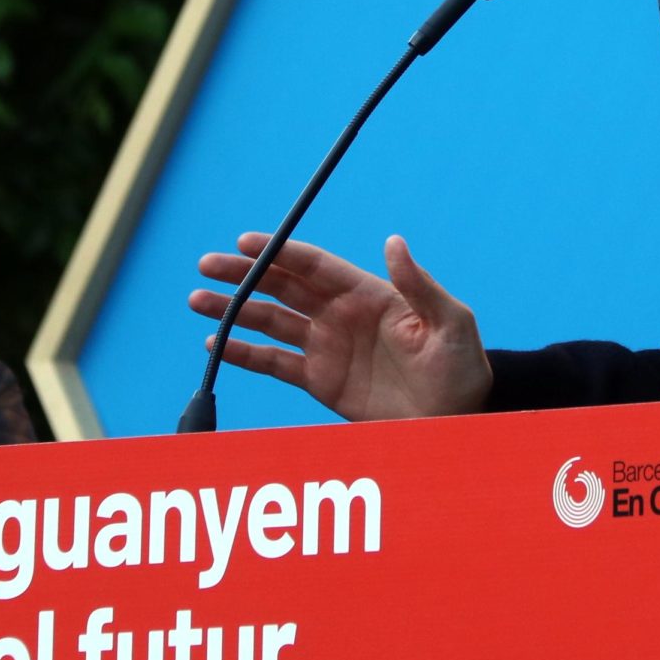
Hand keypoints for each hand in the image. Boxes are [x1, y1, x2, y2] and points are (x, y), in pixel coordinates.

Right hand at [189, 232, 491, 420]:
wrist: (458, 418)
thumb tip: (393, 241)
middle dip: (244, 275)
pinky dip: (245, 353)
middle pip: (284, 287)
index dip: (279, 252)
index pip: (316, 266)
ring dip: (234, 310)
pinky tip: (215, 343)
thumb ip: (419, 284)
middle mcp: (342, 316)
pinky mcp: (322, 382)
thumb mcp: (450, 322)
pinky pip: (276, 363)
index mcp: (370, 294)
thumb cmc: (461, 366)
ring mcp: (329, 348)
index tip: (244, 242)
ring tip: (197, 301)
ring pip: (271, 321)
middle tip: (207, 265)